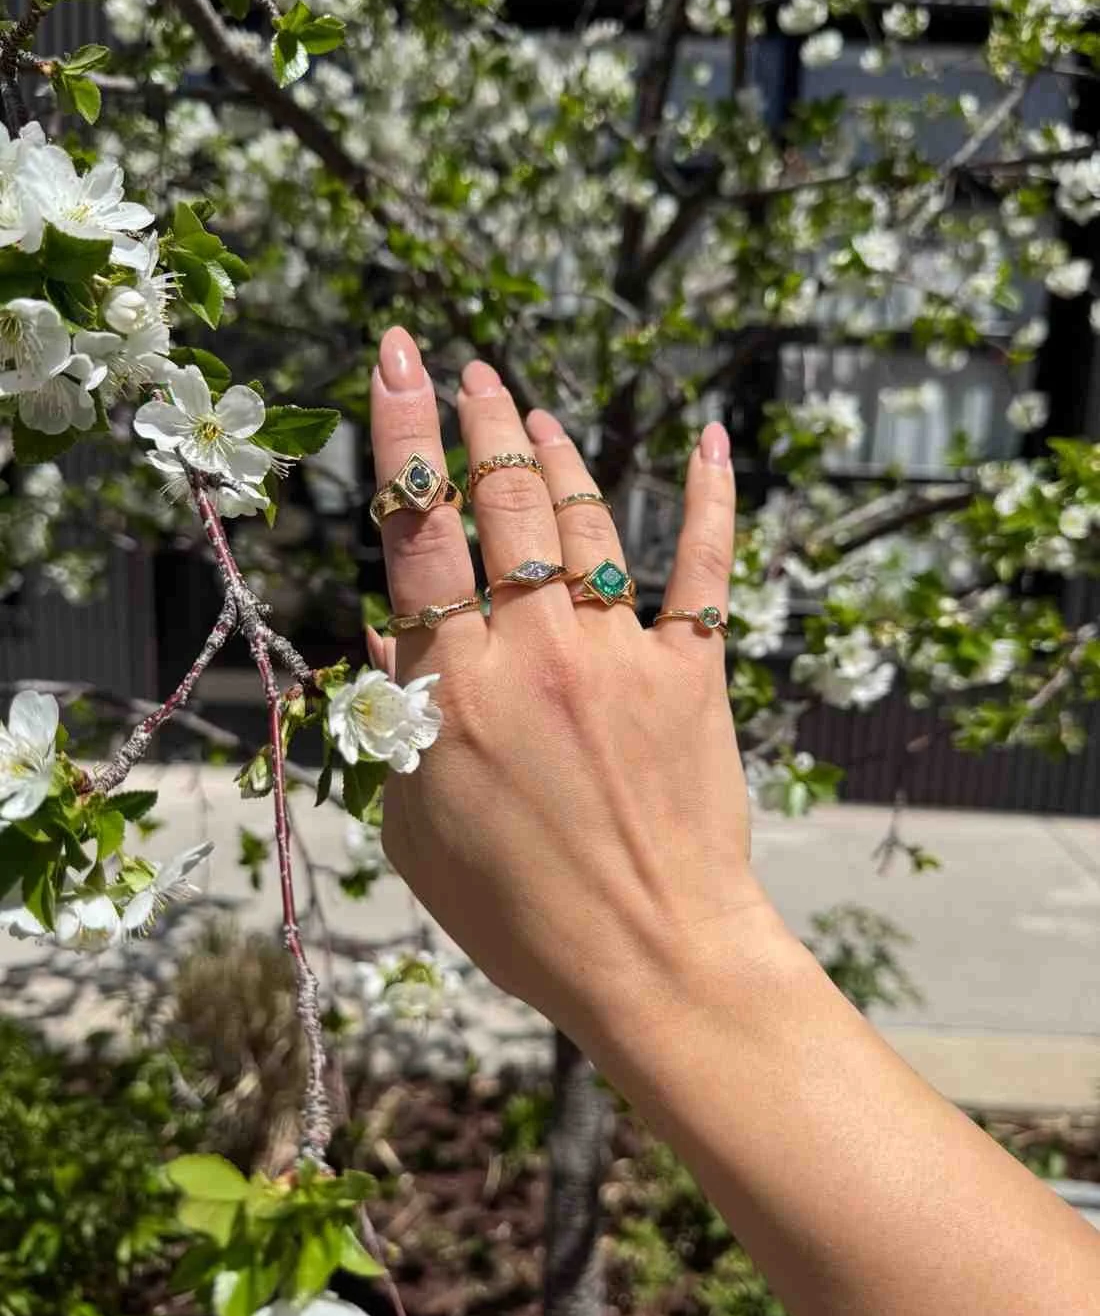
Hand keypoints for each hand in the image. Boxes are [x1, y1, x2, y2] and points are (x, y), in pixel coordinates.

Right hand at [365, 326, 770, 1037]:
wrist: (652, 958)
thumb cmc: (518, 910)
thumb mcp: (415, 826)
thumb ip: (394, 719)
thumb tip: (383, 631)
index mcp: (454, 687)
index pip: (417, 532)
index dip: (405, 433)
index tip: (399, 357)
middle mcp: (536, 651)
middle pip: (505, 503)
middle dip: (484, 424)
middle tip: (470, 376)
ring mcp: (621, 655)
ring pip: (587, 522)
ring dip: (558, 454)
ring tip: (534, 412)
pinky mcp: (693, 673)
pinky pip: (704, 568)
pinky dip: (711, 500)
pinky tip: (710, 442)